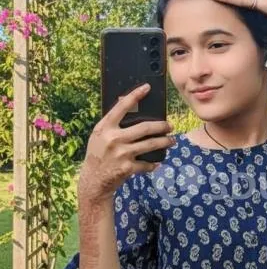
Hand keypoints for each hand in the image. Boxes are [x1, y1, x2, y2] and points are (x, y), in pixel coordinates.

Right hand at [78, 83, 175, 203]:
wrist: (93, 180)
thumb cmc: (98, 154)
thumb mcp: (100, 136)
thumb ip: (112, 123)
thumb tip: (127, 104)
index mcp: (105, 127)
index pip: (122, 106)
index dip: (135, 95)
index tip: (147, 87)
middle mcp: (113, 139)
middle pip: (145, 128)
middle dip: (161, 126)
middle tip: (169, 126)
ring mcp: (121, 154)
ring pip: (150, 144)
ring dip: (164, 142)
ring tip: (171, 141)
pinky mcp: (127, 168)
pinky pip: (147, 163)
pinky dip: (153, 163)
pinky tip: (157, 162)